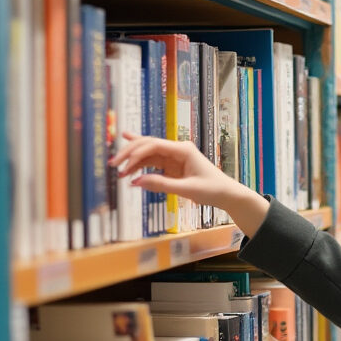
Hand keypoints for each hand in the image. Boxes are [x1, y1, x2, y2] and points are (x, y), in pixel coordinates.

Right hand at [109, 133, 269, 235]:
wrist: (227, 195)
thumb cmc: (212, 190)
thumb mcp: (187, 189)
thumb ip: (161, 185)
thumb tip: (136, 182)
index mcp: (183, 149)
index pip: (153, 145)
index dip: (135, 153)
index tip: (122, 165)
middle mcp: (178, 149)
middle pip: (148, 145)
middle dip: (130, 153)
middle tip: (113, 163)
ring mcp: (175, 156)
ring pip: (149, 153)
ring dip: (133, 161)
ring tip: (118, 169)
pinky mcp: (173, 166)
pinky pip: (153, 162)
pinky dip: (141, 165)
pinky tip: (127, 163)